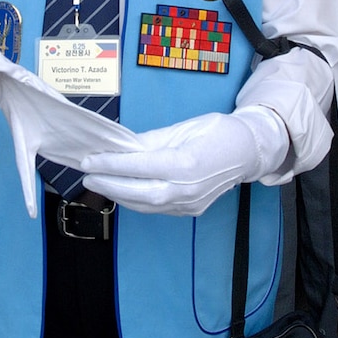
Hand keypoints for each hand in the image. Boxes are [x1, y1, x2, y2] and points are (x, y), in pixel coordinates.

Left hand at [77, 106, 288, 217]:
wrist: (250, 151)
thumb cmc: (218, 132)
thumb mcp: (183, 128)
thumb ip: (150, 141)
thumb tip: (123, 147)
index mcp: (185, 162)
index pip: (138, 166)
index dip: (111, 164)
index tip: (89, 160)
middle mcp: (187, 188)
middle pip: (138, 193)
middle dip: (109, 184)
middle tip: (87, 175)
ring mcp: (190, 203)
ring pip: (146, 205)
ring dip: (119, 195)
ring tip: (100, 182)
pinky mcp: (191, 210)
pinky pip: (157, 208)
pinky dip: (136, 201)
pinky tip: (123, 190)